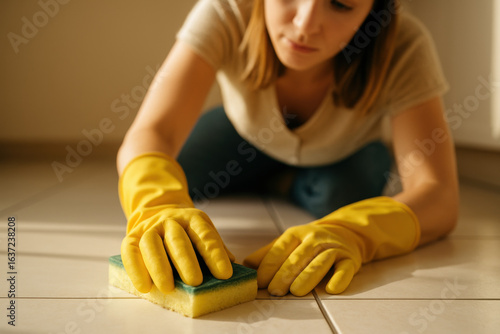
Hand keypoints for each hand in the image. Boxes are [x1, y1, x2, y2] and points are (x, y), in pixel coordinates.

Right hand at [119, 153, 233, 293]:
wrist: (157, 211)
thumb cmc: (186, 232)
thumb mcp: (202, 233)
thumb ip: (215, 249)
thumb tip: (232, 266)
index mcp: (192, 219)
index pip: (205, 235)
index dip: (215, 254)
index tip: (225, 274)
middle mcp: (170, 220)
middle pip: (178, 240)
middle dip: (186, 261)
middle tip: (195, 282)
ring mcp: (149, 228)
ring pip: (151, 244)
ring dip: (159, 267)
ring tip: (168, 288)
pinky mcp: (131, 237)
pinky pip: (130, 252)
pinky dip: (136, 270)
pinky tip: (144, 287)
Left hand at [244, 197, 419, 295]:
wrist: (346, 233)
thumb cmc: (310, 242)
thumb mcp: (289, 242)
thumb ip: (268, 253)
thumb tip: (247, 265)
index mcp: (296, 234)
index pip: (280, 250)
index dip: (269, 266)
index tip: (259, 282)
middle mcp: (315, 238)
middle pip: (298, 257)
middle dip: (285, 274)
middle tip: (274, 291)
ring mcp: (333, 248)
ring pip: (320, 262)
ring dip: (308, 277)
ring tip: (296, 292)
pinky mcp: (350, 259)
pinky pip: (345, 269)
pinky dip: (340, 278)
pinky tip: (331, 288)